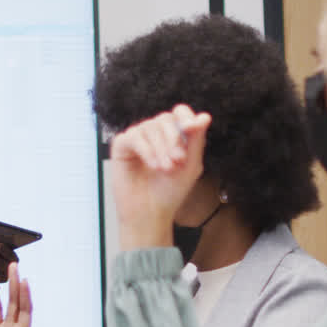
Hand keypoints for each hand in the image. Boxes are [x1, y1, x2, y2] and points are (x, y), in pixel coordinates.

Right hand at [110, 104, 210, 249]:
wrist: (150, 213)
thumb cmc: (170, 192)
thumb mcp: (191, 165)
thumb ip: (197, 139)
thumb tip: (205, 116)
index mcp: (173, 136)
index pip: (179, 113)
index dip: (185, 117)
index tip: (191, 129)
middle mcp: (155, 134)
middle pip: (165, 119)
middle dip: (174, 140)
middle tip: (178, 161)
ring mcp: (138, 139)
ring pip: (149, 127)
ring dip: (160, 148)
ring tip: (165, 169)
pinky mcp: (122, 146)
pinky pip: (133, 136)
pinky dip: (146, 150)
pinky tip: (153, 165)